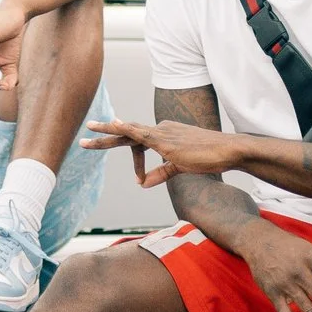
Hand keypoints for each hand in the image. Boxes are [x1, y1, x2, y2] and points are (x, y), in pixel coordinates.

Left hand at [82, 118, 244, 184]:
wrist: (228, 150)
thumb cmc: (210, 158)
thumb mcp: (180, 167)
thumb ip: (161, 173)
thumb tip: (142, 183)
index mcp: (164, 134)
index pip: (139, 142)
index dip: (133, 159)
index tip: (137, 178)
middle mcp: (161, 129)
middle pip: (126, 133)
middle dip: (104, 136)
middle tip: (83, 140)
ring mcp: (162, 132)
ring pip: (127, 132)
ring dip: (105, 136)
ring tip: (85, 141)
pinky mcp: (166, 139)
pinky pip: (140, 134)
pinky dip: (124, 132)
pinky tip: (112, 127)